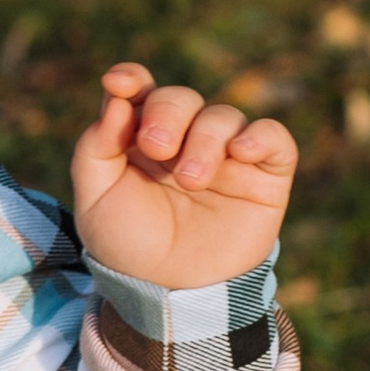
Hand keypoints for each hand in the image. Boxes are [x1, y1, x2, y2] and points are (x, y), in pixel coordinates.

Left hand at [70, 63, 296, 292]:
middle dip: (167, 114)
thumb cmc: (130, 245)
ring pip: (224, 116)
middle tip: (157, 148)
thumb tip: (113, 95)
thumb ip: (96, 147)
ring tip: (191, 181)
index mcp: (140, 138)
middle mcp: (184, 139)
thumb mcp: (96, 200)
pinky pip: (273, 138)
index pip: (139, 90)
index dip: (131, 78)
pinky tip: (241, 152)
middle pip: (180, 98)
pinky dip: (260, 136)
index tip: (120, 82)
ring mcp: (226, 156)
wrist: (171, 292)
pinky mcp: (264, 175)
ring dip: (205, 140)